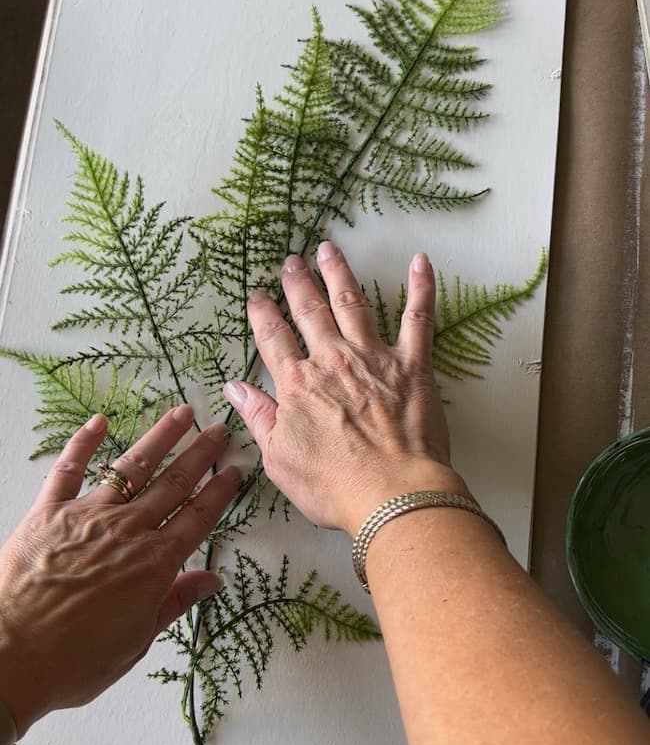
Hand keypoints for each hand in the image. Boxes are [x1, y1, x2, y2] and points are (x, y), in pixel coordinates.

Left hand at [0, 406, 239, 736]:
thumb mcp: (137, 641)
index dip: (219, 491)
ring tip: (181, 414)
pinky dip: (82, 442)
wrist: (10, 657)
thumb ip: (175, 602)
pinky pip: (68, 469)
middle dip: (199, 454)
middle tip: (217, 431)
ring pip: (132, 467)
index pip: (198, 517)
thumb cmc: (73, 660)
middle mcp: (127, 530)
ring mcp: (88, 515)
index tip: (234, 470)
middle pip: (173, 483)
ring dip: (160, 438)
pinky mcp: (48, 512)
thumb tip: (211, 580)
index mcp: (154, 563)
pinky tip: (98, 422)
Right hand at [223, 242, 469, 533]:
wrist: (391, 494)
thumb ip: (259, 417)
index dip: (262, 315)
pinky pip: (418, 319)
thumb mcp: (278, 459)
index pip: (273, 340)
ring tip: (329, 250)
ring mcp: (374, 359)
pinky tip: (420, 261)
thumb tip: (234, 387)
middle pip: (310, 313)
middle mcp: (333, 362)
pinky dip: (420, 287)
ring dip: (338, 274)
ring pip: (352, 303)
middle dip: (298, 285)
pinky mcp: (412, 366)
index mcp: (298, 385)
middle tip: (290, 262)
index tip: (256, 297)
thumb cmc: (334, 486)